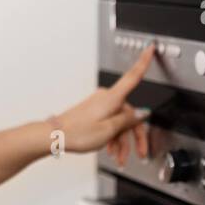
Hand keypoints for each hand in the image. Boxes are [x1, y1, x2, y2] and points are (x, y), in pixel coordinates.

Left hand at [45, 42, 155, 159]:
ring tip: (120, 157)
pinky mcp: (93, 113)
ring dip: (122, 142)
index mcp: (112, 98)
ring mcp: (99, 105)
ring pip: (119, 123)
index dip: (144, 61)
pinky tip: (112, 151)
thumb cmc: (77, 132)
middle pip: (130, 114)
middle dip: (135, 135)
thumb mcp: (109, 129)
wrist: (54, 136)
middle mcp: (106, 98)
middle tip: (140, 152)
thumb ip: (128, 120)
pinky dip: (113, 138)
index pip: (133, 76)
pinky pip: (110, 124)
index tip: (150, 48)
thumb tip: (142, 113)